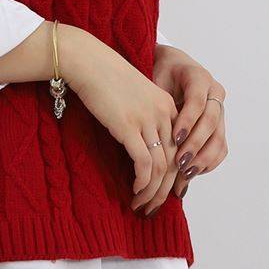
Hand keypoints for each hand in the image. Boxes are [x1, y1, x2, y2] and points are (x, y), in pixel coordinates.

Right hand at [64, 29, 181, 213]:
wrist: (88, 61)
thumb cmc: (104, 80)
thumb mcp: (133, 98)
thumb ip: (143, 120)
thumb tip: (140, 146)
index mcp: (168, 107)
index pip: (180, 148)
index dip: (173, 175)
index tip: (162, 191)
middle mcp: (163, 114)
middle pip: (174, 161)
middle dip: (165, 190)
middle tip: (154, 208)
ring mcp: (147, 120)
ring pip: (160, 166)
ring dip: (153, 191)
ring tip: (142, 205)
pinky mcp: (128, 127)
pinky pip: (143, 163)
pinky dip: (142, 182)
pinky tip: (136, 191)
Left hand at [153, 46, 227, 199]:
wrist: (173, 72)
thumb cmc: (159, 77)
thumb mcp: (155, 82)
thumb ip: (156, 100)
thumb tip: (144, 125)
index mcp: (199, 78)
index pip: (197, 101)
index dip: (187, 121)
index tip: (174, 138)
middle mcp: (214, 94)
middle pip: (211, 122)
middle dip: (195, 144)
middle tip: (179, 163)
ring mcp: (220, 112)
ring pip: (219, 139)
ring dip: (202, 159)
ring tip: (184, 174)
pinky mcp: (219, 127)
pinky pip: (220, 149)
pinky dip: (207, 164)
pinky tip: (190, 174)